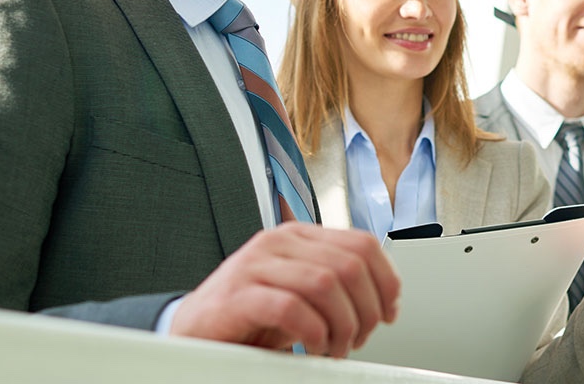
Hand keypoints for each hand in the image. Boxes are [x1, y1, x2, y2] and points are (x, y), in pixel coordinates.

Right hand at [170, 222, 400, 356]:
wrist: (193, 333)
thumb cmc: (251, 316)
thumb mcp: (301, 293)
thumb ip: (335, 285)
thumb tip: (384, 299)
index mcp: (300, 235)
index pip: (362, 242)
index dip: (386, 279)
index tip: (390, 311)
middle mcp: (280, 242)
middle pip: (349, 264)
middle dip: (366, 309)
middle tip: (359, 338)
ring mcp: (256, 265)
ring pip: (325, 283)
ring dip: (342, 325)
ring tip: (335, 348)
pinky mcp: (237, 296)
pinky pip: (290, 308)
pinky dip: (313, 332)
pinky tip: (313, 347)